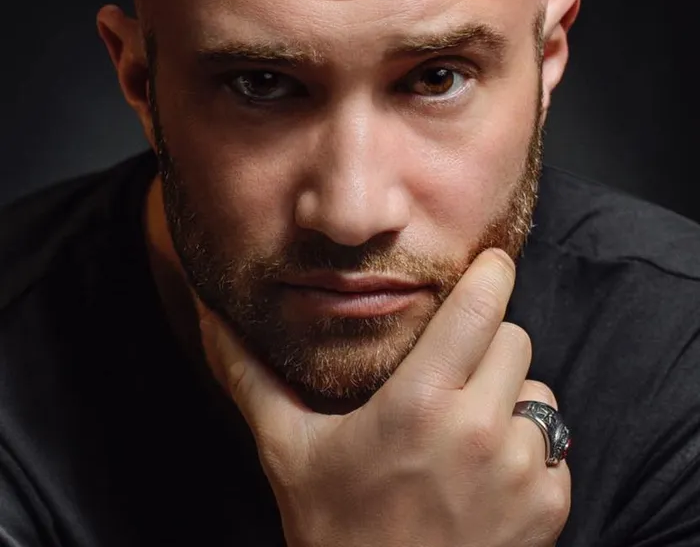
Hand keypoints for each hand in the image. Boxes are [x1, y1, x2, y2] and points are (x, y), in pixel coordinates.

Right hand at [200, 249, 569, 546]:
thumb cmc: (334, 532)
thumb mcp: (286, 449)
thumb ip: (250, 376)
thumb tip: (210, 318)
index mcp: (418, 403)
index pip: (479, 308)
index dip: (491, 273)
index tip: (490, 261)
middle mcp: (480, 431)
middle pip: (514, 338)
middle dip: (488, 341)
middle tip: (451, 372)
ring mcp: (521, 472)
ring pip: (537, 390)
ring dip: (508, 396)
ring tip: (464, 430)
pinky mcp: (549, 507)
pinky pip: (553, 444)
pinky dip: (528, 448)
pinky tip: (486, 476)